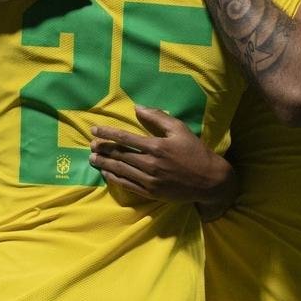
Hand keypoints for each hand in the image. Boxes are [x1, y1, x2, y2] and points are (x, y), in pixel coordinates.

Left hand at [90, 105, 237, 220]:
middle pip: (120, 155)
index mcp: (156, 146)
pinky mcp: (151, 192)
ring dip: (104, 164)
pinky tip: (107, 174)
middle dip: (103, 149)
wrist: (209, 181)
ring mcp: (150, 180)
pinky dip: (115, 179)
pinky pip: (128, 185)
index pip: (125, 138)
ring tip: (93, 159)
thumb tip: (138, 108)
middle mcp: (151, 163)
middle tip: (91, 145)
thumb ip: (158, 117)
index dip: (107, 133)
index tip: (94, 130)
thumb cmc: (195, 151)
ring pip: (121, 170)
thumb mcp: (180, 129)